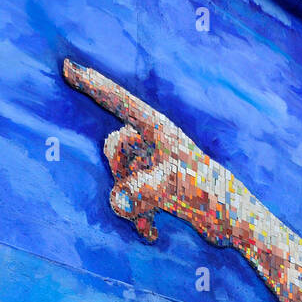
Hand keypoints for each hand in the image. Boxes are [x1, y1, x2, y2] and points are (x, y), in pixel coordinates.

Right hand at [64, 59, 226, 244]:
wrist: (234, 221)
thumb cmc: (209, 196)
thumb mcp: (174, 190)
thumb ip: (142, 192)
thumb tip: (117, 203)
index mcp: (158, 129)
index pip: (119, 101)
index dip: (92, 84)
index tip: (66, 66)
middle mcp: (154, 142)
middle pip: (114, 148)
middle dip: (120, 177)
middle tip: (139, 203)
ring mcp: (155, 164)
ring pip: (122, 177)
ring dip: (131, 205)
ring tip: (151, 228)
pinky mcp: (159, 186)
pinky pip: (132, 196)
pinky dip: (137, 216)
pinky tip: (152, 235)